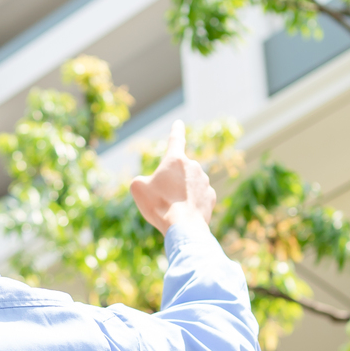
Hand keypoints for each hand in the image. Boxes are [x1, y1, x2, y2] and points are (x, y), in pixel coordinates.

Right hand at [129, 120, 215, 234]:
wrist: (183, 227)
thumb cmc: (159, 205)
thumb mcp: (137, 189)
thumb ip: (142, 180)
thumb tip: (148, 184)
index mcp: (176, 160)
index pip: (175, 140)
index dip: (176, 131)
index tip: (179, 123)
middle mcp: (194, 166)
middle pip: (179, 172)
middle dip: (171, 182)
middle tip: (162, 198)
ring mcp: (204, 182)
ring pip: (189, 185)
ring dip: (181, 194)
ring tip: (173, 209)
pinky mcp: (211, 197)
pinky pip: (198, 197)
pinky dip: (191, 204)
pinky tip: (185, 214)